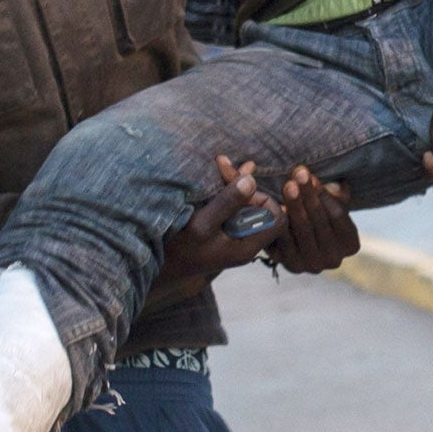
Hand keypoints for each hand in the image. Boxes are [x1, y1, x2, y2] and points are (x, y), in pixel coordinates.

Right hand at [151, 163, 278, 301]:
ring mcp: (233, 236)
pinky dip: (228, 188)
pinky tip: (221, 170)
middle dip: (245, 185)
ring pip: (246, 204)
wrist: (156, 267)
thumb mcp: (200, 225)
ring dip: (234, 184)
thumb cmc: (177, 248)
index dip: (263, 198)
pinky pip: (234, 205)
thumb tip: (252, 179)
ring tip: (221, 164)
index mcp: (247, 246)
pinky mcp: (221, 229)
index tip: (239, 188)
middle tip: (223, 166)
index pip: (276, 218)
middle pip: (261, 207)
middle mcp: (245, 242)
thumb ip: (227, 203)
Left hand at [263, 165, 359, 273]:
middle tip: (295, 177)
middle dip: (306, 197)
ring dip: (293, 206)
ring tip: (287, 185)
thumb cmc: (323, 212)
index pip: (338, 216)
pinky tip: (275, 206)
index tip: (310, 175)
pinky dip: (280, 224)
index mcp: (351, 244)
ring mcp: (313, 266)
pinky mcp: (292, 266)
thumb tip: (334, 186)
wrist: (306, 235)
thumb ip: (336, 193)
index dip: (323, 194)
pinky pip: (284, 243)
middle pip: (319, 223)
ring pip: (302, 232)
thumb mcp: (336, 201)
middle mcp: (334, 260)